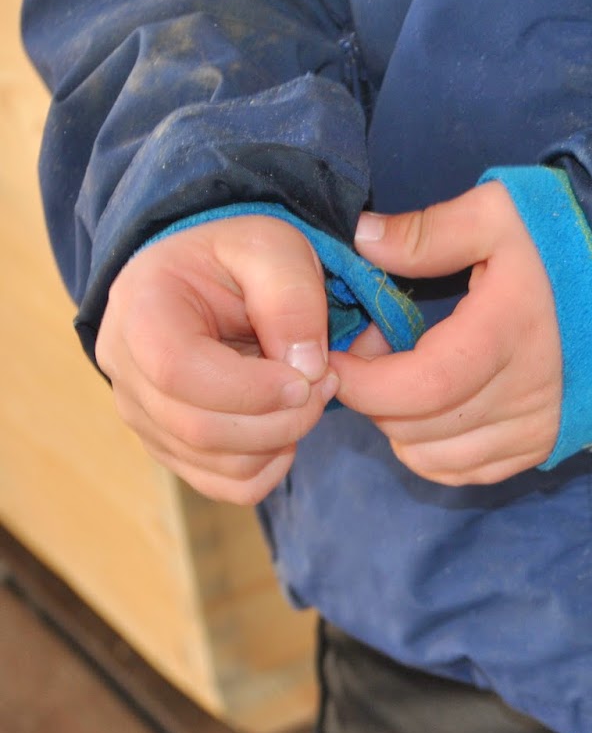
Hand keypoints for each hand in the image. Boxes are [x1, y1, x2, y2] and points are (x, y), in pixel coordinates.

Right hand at [99, 215, 337, 504]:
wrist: (208, 277)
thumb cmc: (236, 258)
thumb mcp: (272, 246)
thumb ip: (292, 298)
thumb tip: (306, 369)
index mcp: (141, 312)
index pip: (179, 373)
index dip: (251, 389)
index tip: (304, 377)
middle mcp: (127, 371)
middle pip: (200, 430)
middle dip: (282, 418)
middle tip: (323, 381)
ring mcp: (145, 416)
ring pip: (220, 466)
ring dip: (283, 439)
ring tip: (307, 392)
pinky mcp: (172, 447)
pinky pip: (227, 486)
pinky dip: (270, 466)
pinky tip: (284, 422)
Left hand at [333, 182, 561, 485]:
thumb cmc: (564, 245)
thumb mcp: (498, 214)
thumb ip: (428, 231)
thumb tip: (361, 242)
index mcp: (505, 336)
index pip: (417, 388)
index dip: (362, 383)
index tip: (330, 357)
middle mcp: (523, 395)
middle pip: (417, 428)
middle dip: (372, 397)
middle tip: (368, 352)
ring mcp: (536, 427)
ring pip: (434, 458)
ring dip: (398, 425)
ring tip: (401, 378)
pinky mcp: (543, 445)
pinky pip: (466, 472)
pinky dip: (431, 451)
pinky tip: (430, 410)